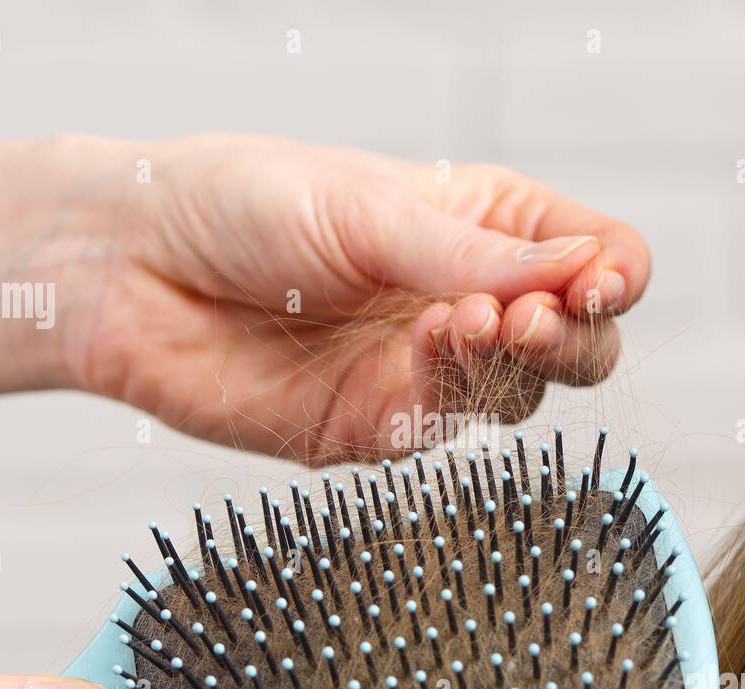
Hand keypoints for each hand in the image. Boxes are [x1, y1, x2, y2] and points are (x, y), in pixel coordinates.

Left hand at [67, 134, 651, 463]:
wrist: (131, 268)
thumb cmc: (241, 203)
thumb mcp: (369, 209)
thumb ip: (475, 254)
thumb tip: (587, 269)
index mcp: (480, 223)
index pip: (593, 252)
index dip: (613, 273)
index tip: (597, 283)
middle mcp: (465, 298)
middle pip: (578, 340)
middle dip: (574, 335)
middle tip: (533, 317)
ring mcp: (424, 369)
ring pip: (521, 395)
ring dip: (511, 365)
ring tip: (468, 322)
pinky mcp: (375, 427)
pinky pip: (444, 429)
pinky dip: (448, 396)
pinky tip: (423, 351)